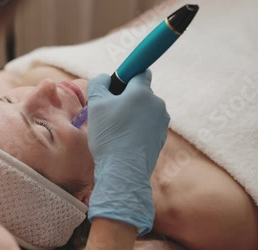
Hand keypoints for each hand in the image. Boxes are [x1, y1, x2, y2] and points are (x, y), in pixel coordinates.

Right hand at [86, 70, 169, 235]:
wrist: (123, 171)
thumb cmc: (109, 135)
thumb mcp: (96, 104)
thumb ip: (99, 84)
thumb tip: (104, 78)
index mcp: (142, 92)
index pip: (140, 71)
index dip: (127, 75)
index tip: (117, 84)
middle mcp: (157, 104)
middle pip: (140, 92)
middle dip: (126, 98)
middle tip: (108, 113)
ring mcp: (161, 122)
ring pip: (143, 110)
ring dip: (131, 115)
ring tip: (115, 131)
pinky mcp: (160, 138)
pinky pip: (147, 126)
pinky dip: (136, 129)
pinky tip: (124, 141)